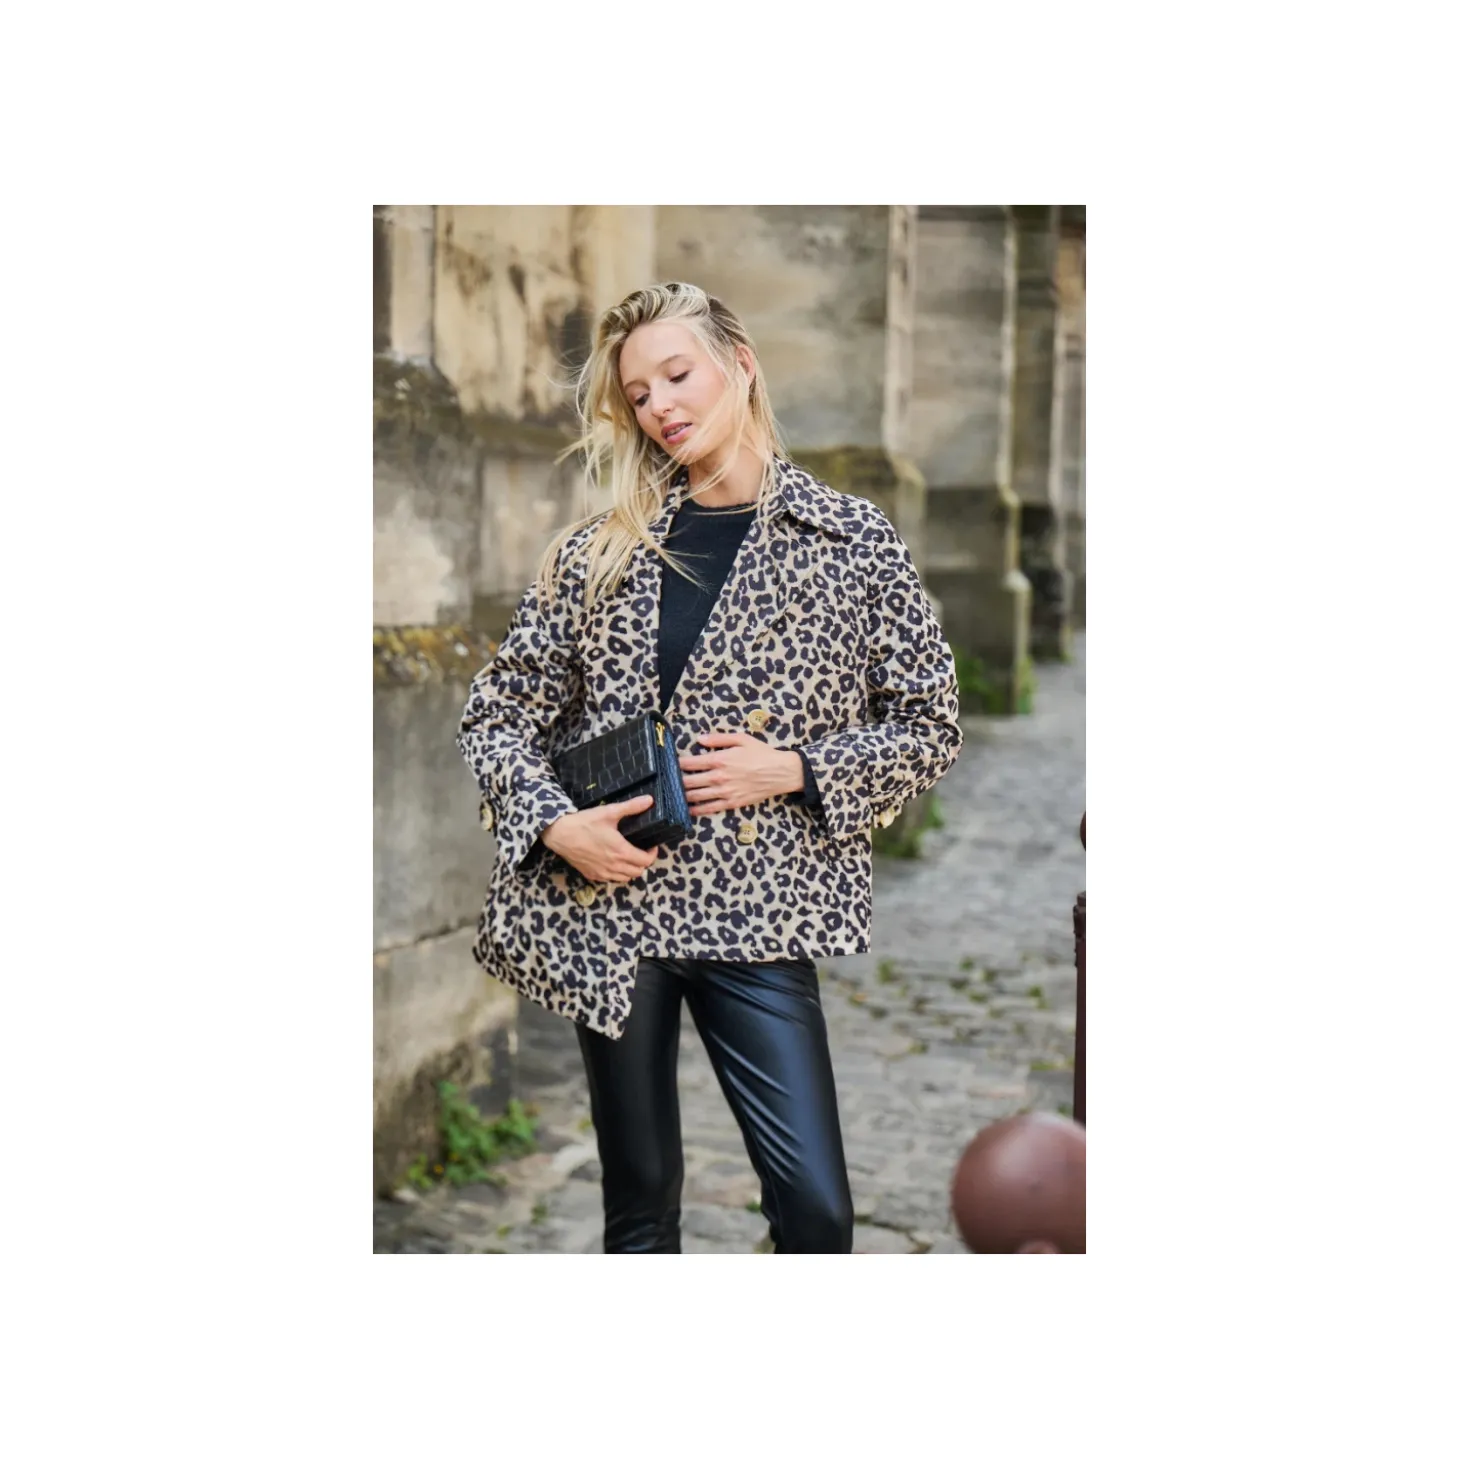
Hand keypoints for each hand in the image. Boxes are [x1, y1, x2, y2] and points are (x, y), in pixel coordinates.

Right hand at [540, 795, 659, 882]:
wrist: (560, 834)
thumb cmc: (585, 822)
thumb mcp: (609, 812)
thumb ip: (631, 807)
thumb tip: (650, 800)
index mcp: (621, 851)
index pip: (646, 861)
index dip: (652, 854)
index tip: (650, 845)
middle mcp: (614, 866)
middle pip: (638, 872)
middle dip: (643, 862)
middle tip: (640, 850)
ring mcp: (602, 873)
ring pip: (625, 878)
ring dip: (631, 870)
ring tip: (628, 857)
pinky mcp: (591, 875)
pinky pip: (610, 880)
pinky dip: (617, 874)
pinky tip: (612, 862)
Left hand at [678, 733, 802, 816]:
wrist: (781, 772)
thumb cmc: (762, 754)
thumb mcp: (741, 739)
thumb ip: (718, 738)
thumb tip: (699, 739)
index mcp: (720, 760)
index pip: (690, 763)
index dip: (676, 764)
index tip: (668, 764)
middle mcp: (719, 777)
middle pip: (689, 781)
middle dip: (675, 781)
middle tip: (666, 781)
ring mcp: (725, 792)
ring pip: (696, 796)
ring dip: (682, 796)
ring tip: (672, 795)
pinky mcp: (732, 803)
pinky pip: (710, 808)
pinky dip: (697, 810)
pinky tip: (688, 809)